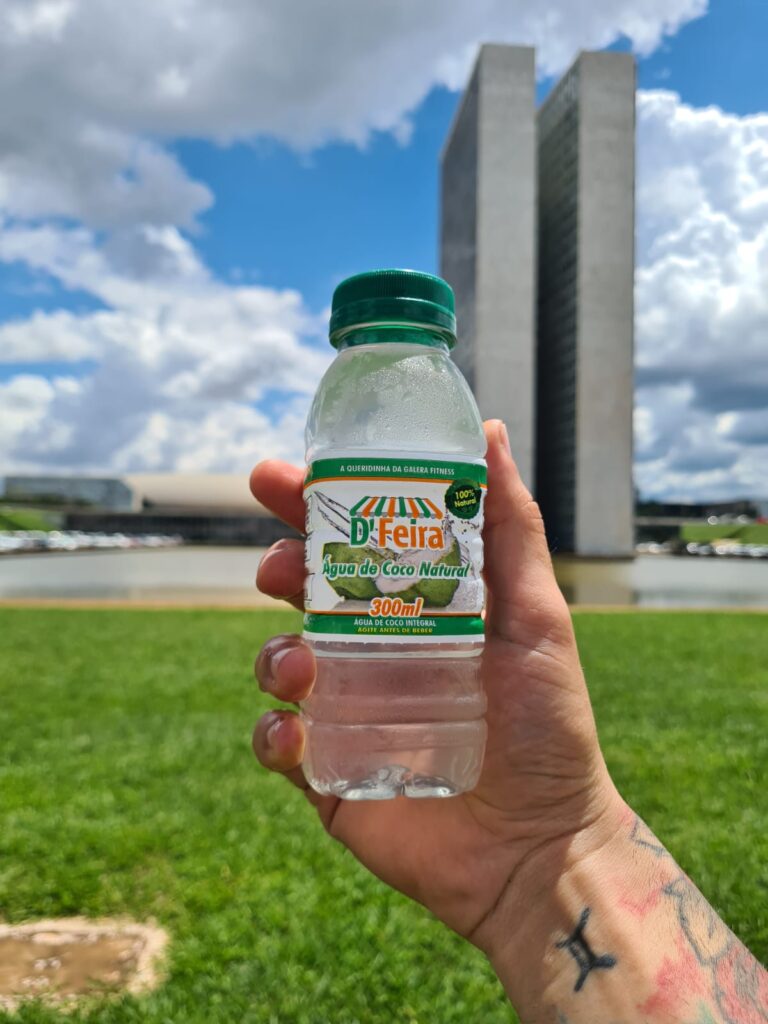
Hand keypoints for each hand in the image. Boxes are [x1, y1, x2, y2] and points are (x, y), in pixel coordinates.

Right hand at [249, 420, 624, 956]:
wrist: (540, 846)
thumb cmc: (550, 727)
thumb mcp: (538, 616)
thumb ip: (511, 527)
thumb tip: (494, 431)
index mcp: (416, 608)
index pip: (354, 543)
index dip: (312, 507)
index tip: (281, 477)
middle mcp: (374, 652)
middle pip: (303, 594)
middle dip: (277, 566)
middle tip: (275, 565)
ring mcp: (347, 711)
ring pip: (279, 661)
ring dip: (273, 652)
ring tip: (301, 663)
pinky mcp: (327, 772)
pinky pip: (276, 743)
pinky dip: (273, 734)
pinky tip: (296, 734)